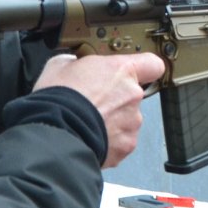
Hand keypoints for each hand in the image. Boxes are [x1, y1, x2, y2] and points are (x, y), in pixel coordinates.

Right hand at [33, 53, 165, 166]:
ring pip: (127, 119)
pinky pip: (121, 141)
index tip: (137, 72)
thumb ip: (78, 63)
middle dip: (116, 99)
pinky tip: (90, 136)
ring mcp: (131, 122)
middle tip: (93, 102)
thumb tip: (75, 65)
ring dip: (112, 120)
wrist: (55, 132)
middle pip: (132, 95)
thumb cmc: (58, 99)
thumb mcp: (60, 64)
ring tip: (88, 122)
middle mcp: (132, 95)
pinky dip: (109, 141)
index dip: (145, 68)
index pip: (152, 64)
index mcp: (121, 71)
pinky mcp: (126, 145)